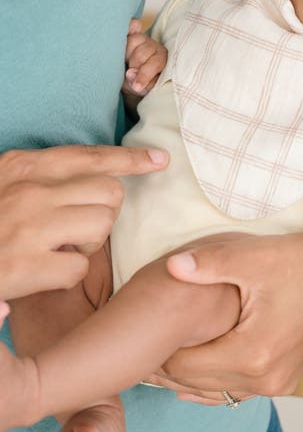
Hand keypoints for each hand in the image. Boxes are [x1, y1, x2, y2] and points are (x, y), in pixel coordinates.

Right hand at [0, 144, 168, 298]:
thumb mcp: (6, 184)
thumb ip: (44, 178)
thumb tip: (100, 179)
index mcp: (22, 166)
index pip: (90, 155)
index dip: (129, 160)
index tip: (159, 161)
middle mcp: (28, 189)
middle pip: (108, 193)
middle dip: (102, 214)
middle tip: (73, 230)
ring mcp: (28, 226)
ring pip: (101, 226)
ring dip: (87, 245)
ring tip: (55, 249)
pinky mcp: (27, 265)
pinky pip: (80, 268)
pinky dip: (67, 276)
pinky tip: (42, 273)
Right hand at [123, 18, 167, 97]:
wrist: (134, 79)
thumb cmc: (143, 84)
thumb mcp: (146, 89)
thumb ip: (143, 83)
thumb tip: (130, 73)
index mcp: (162, 59)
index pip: (155, 63)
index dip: (144, 75)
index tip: (136, 86)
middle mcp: (154, 46)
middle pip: (142, 53)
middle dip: (134, 65)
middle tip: (130, 72)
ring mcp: (142, 38)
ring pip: (132, 41)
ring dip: (126, 53)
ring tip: (125, 61)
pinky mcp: (131, 33)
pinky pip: (131, 25)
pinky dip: (129, 27)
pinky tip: (125, 33)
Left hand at [152, 164, 302, 400]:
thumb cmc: (299, 259)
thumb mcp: (253, 256)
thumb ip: (209, 263)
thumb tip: (170, 267)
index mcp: (252, 353)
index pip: (184, 366)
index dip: (155, 353)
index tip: (132, 337)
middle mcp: (266, 378)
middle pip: (195, 384)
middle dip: (165, 369)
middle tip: (134, 354)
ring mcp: (278, 383)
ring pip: (216, 392)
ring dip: (187, 378)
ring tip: (156, 362)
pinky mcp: (286, 379)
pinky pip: (237, 390)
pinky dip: (212, 382)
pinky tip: (192, 373)